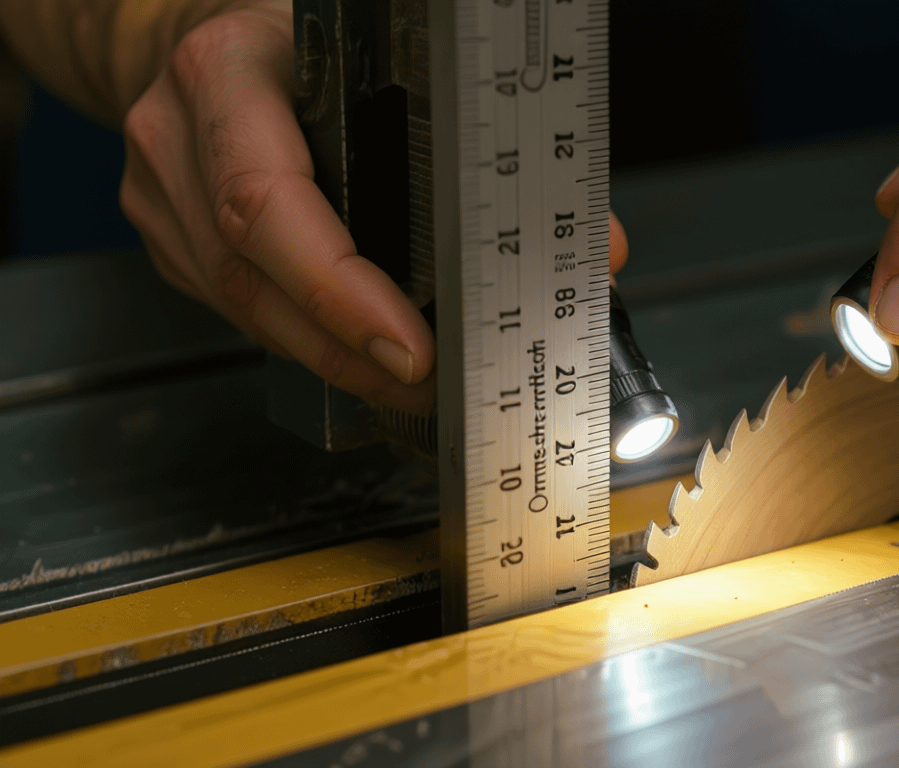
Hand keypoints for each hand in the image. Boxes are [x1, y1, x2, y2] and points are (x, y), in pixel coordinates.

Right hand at [119, 2, 440, 411]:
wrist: (197, 31)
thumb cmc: (292, 40)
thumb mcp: (355, 50)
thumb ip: (413, 118)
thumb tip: (522, 221)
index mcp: (223, 71)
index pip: (266, 203)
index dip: (336, 290)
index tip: (407, 347)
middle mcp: (176, 136)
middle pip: (252, 278)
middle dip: (346, 349)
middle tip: (424, 384)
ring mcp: (159, 194)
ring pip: (241, 307)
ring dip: (329, 358)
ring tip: (404, 383)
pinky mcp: (165, 238)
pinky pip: (235, 306)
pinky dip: (301, 338)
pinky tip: (352, 353)